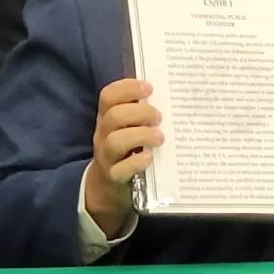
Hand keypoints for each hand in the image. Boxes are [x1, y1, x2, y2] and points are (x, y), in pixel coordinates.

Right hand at [87, 78, 162, 238]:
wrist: (109, 185)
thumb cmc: (127, 148)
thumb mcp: (128, 127)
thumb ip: (141, 112)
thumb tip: (170, 94)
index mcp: (107, 117)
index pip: (108, 96)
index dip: (127, 88)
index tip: (149, 88)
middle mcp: (103, 134)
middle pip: (114, 116)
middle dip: (140, 113)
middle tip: (159, 118)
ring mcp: (107, 156)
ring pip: (115, 142)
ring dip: (141, 136)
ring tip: (159, 138)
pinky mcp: (114, 177)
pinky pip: (120, 170)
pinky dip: (137, 162)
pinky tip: (150, 157)